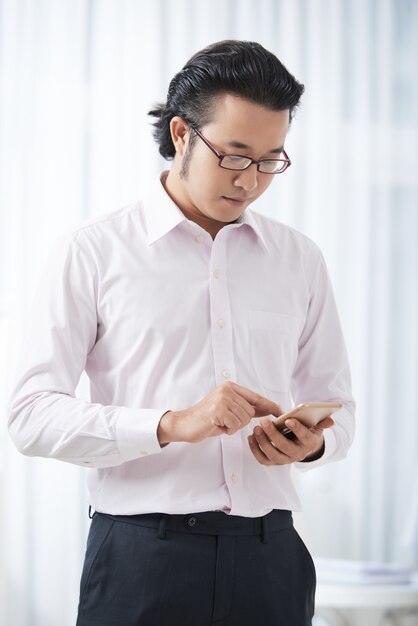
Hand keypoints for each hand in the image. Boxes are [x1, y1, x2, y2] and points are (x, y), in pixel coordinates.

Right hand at [157, 381, 281, 444]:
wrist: (184, 424)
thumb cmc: (206, 419)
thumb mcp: (228, 410)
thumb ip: (246, 408)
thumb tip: (268, 409)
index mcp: (230, 387)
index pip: (255, 397)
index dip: (269, 405)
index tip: (281, 411)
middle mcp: (227, 390)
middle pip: (250, 412)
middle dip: (240, 422)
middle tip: (224, 421)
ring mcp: (223, 399)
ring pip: (244, 420)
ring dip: (233, 427)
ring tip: (219, 423)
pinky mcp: (218, 410)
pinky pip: (235, 425)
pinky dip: (227, 430)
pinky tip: (216, 426)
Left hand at [248, 416, 334, 464]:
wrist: (301, 447)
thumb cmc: (306, 433)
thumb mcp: (315, 427)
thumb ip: (321, 423)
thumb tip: (331, 421)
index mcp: (308, 443)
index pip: (304, 437)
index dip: (297, 429)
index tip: (288, 419)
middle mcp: (297, 455)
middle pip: (284, 447)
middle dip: (273, 434)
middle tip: (264, 421)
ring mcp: (285, 460)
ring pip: (272, 455)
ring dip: (262, 442)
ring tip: (256, 428)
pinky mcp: (274, 463)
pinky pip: (263, 459)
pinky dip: (255, 449)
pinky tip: (251, 437)